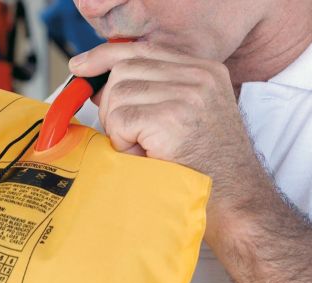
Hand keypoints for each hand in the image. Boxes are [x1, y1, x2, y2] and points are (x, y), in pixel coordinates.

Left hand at [69, 42, 266, 242]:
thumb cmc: (204, 164)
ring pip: (118, 93)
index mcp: (203, 70)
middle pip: (124, 69)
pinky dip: (123, 141)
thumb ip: (151, 92)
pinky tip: (145, 154)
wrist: (236, 200)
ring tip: (142, 146)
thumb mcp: (183, 117)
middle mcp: (199, 75)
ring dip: (119, 126)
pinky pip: (121, 120)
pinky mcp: (172, 118)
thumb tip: (98, 86)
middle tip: (127, 133)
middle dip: (112, 103)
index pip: (142, 49)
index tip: (80, 66)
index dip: (105, 56)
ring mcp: (188, 95)